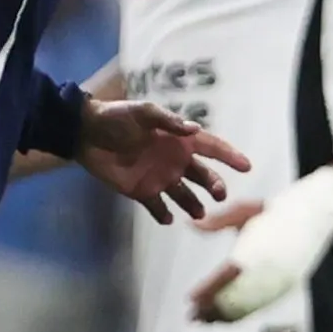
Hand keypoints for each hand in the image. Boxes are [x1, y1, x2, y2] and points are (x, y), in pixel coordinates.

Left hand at [79, 99, 249, 223]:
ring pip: (185, 195)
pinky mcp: (141, 191)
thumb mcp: (143, 112)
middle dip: (214, 185)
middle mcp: (174, 160)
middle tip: (219, 195)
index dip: (230, 156)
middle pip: (203, 176)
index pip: (212, 147)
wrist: (85, 134)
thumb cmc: (116, 117)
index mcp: (179, 140)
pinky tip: (169, 219)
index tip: (247, 166)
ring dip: (194, 205)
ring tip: (199, 213)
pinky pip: (158, 207)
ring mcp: (159, 177)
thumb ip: (168, 121)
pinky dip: (164, 214)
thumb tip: (194, 129)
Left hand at [187, 168, 332, 321]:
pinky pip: (261, 305)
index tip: (190, 299)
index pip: (224, 278)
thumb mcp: (244, 211)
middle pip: (235, 298)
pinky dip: (243, 314)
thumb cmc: (275, 209)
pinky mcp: (287, 285)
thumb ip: (217, 222)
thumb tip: (191, 225)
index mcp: (255, 251)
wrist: (315, 212)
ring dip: (226, 315)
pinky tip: (228, 317)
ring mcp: (280, 281)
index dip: (207, 291)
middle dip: (212, 309)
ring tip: (205, 320)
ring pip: (249, 306)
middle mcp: (268, 270)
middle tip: (192, 316)